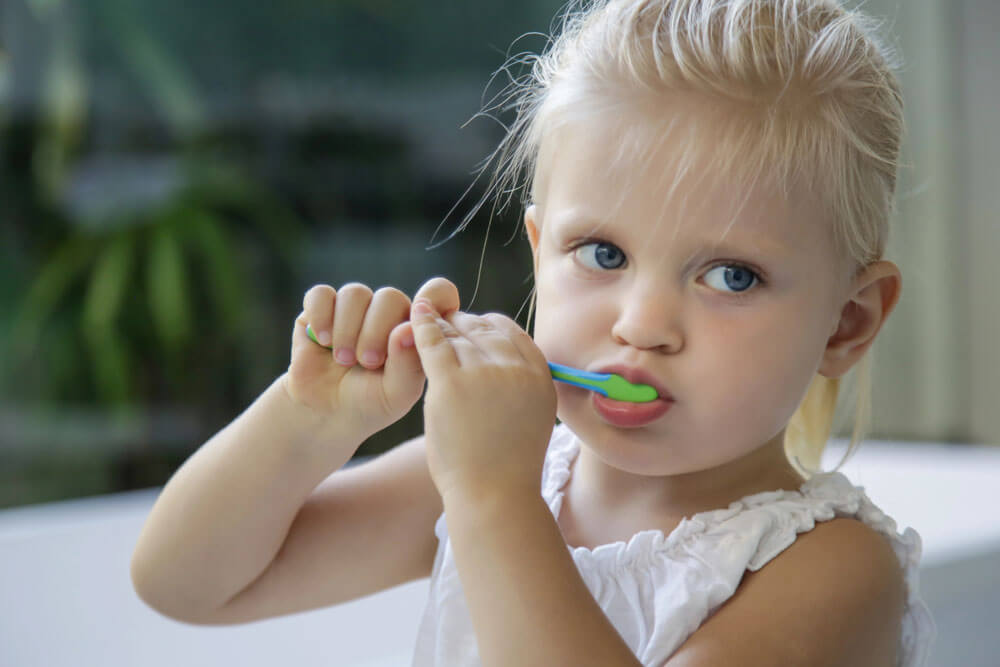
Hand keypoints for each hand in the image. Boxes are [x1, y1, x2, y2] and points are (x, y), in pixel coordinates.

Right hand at [284, 278, 459, 438]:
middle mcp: (387, 313)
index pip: (438, 293)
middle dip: (376, 331)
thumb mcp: (396, 394)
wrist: (326, 413)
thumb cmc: (370, 404)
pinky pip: (320, 294)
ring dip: (347, 329)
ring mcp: (354, 308)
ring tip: (343, 360)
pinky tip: (323, 341)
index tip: (415, 326)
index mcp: (415, 329)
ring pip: (354, 293)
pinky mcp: (320, 308)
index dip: (436, 296)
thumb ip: (408, 365)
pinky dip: (321, 316)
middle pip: (389, 296)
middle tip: (367, 362)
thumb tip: (407, 328)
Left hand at [409, 300, 556, 502]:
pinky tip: (414, 313)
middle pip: (485, 330)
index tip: (476, 326)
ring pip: (457, 337)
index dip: (491, 326)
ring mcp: (485, 374)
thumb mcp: (532, 419)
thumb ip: (521, 388)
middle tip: (447, 322)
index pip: (513, 333)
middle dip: (464, 324)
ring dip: (441, 327)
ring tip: (426, 320)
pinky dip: (422, 325)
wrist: (494, 496)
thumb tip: (503, 366)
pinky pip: (433, 344)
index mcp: (540, 377)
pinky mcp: (452, 383)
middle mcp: (516, 370)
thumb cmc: (507, 468)